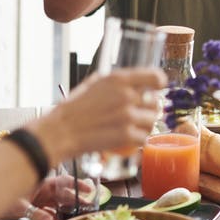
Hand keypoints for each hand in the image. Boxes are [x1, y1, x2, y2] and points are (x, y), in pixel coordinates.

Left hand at [2, 175, 96, 219]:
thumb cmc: (2, 195)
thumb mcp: (19, 206)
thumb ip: (36, 214)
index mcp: (41, 182)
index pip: (64, 181)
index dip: (77, 185)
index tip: (88, 189)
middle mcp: (42, 189)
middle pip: (63, 193)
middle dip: (75, 199)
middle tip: (86, 205)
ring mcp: (39, 198)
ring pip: (57, 203)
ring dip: (65, 209)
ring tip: (74, 214)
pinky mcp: (35, 207)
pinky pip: (48, 212)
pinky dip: (52, 216)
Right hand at [31, 67, 165, 162]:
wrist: (60, 132)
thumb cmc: (74, 108)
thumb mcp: (94, 84)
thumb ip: (117, 82)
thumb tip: (135, 81)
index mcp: (119, 79)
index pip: (156, 77)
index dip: (159, 85)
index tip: (156, 90)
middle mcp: (127, 95)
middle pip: (155, 103)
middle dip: (149, 110)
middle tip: (138, 116)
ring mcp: (128, 116)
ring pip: (151, 122)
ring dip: (144, 127)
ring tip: (130, 129)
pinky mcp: (126, 135)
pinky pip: (143, 138)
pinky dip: (137, 141)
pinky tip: (126, 140)